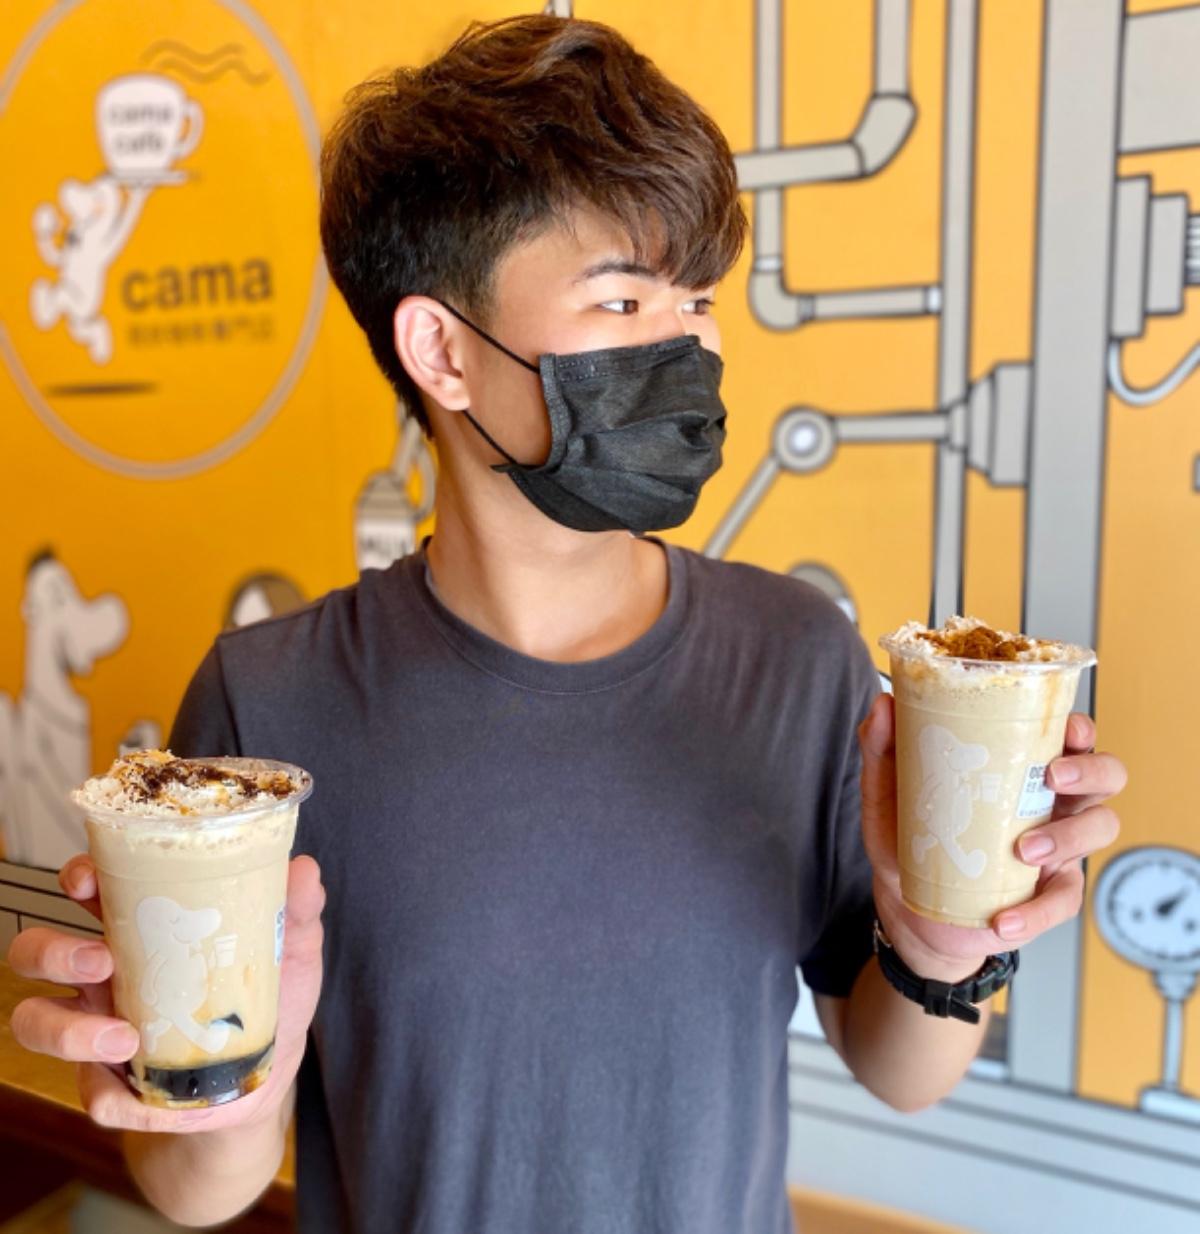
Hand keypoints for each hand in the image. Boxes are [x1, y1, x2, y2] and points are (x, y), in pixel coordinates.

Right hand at [7, 853, 324, 1133]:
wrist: (262, 1087)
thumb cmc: (268, 1003)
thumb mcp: (290, 952)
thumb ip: (296, 910)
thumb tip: (304, 868)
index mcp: (143, 929)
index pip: (89, 890)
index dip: (77, 877)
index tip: (88, 878)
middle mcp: (106, 974)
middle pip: (37, 951)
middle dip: (53, 951)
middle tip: (102, 960)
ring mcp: (97, 1029)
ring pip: (35, 1019)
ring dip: (68, 1029)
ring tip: (124, 1037)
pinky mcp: (108, 1087)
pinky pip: (86, 1093)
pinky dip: (105, 1094)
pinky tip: (135, 1093)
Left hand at [857, 694, 1125, 981]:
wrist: (905, 903)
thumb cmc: (907, 835)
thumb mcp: (887, 790)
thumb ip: (882, 747)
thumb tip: (882, 704)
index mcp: (1019, 764)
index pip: (1070, 734)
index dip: (1080, 727)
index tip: (1066, 728)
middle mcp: (1050, 800)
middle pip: (1106, 773)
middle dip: (1091, 770)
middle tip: (1052, 777)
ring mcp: (1057, 847)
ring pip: (1101, 827)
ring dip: (1069, 836)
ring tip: (1024, 850)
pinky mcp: (1047, 894)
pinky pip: (1063, 901)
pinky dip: (1036, 911)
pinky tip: (1003, 917)